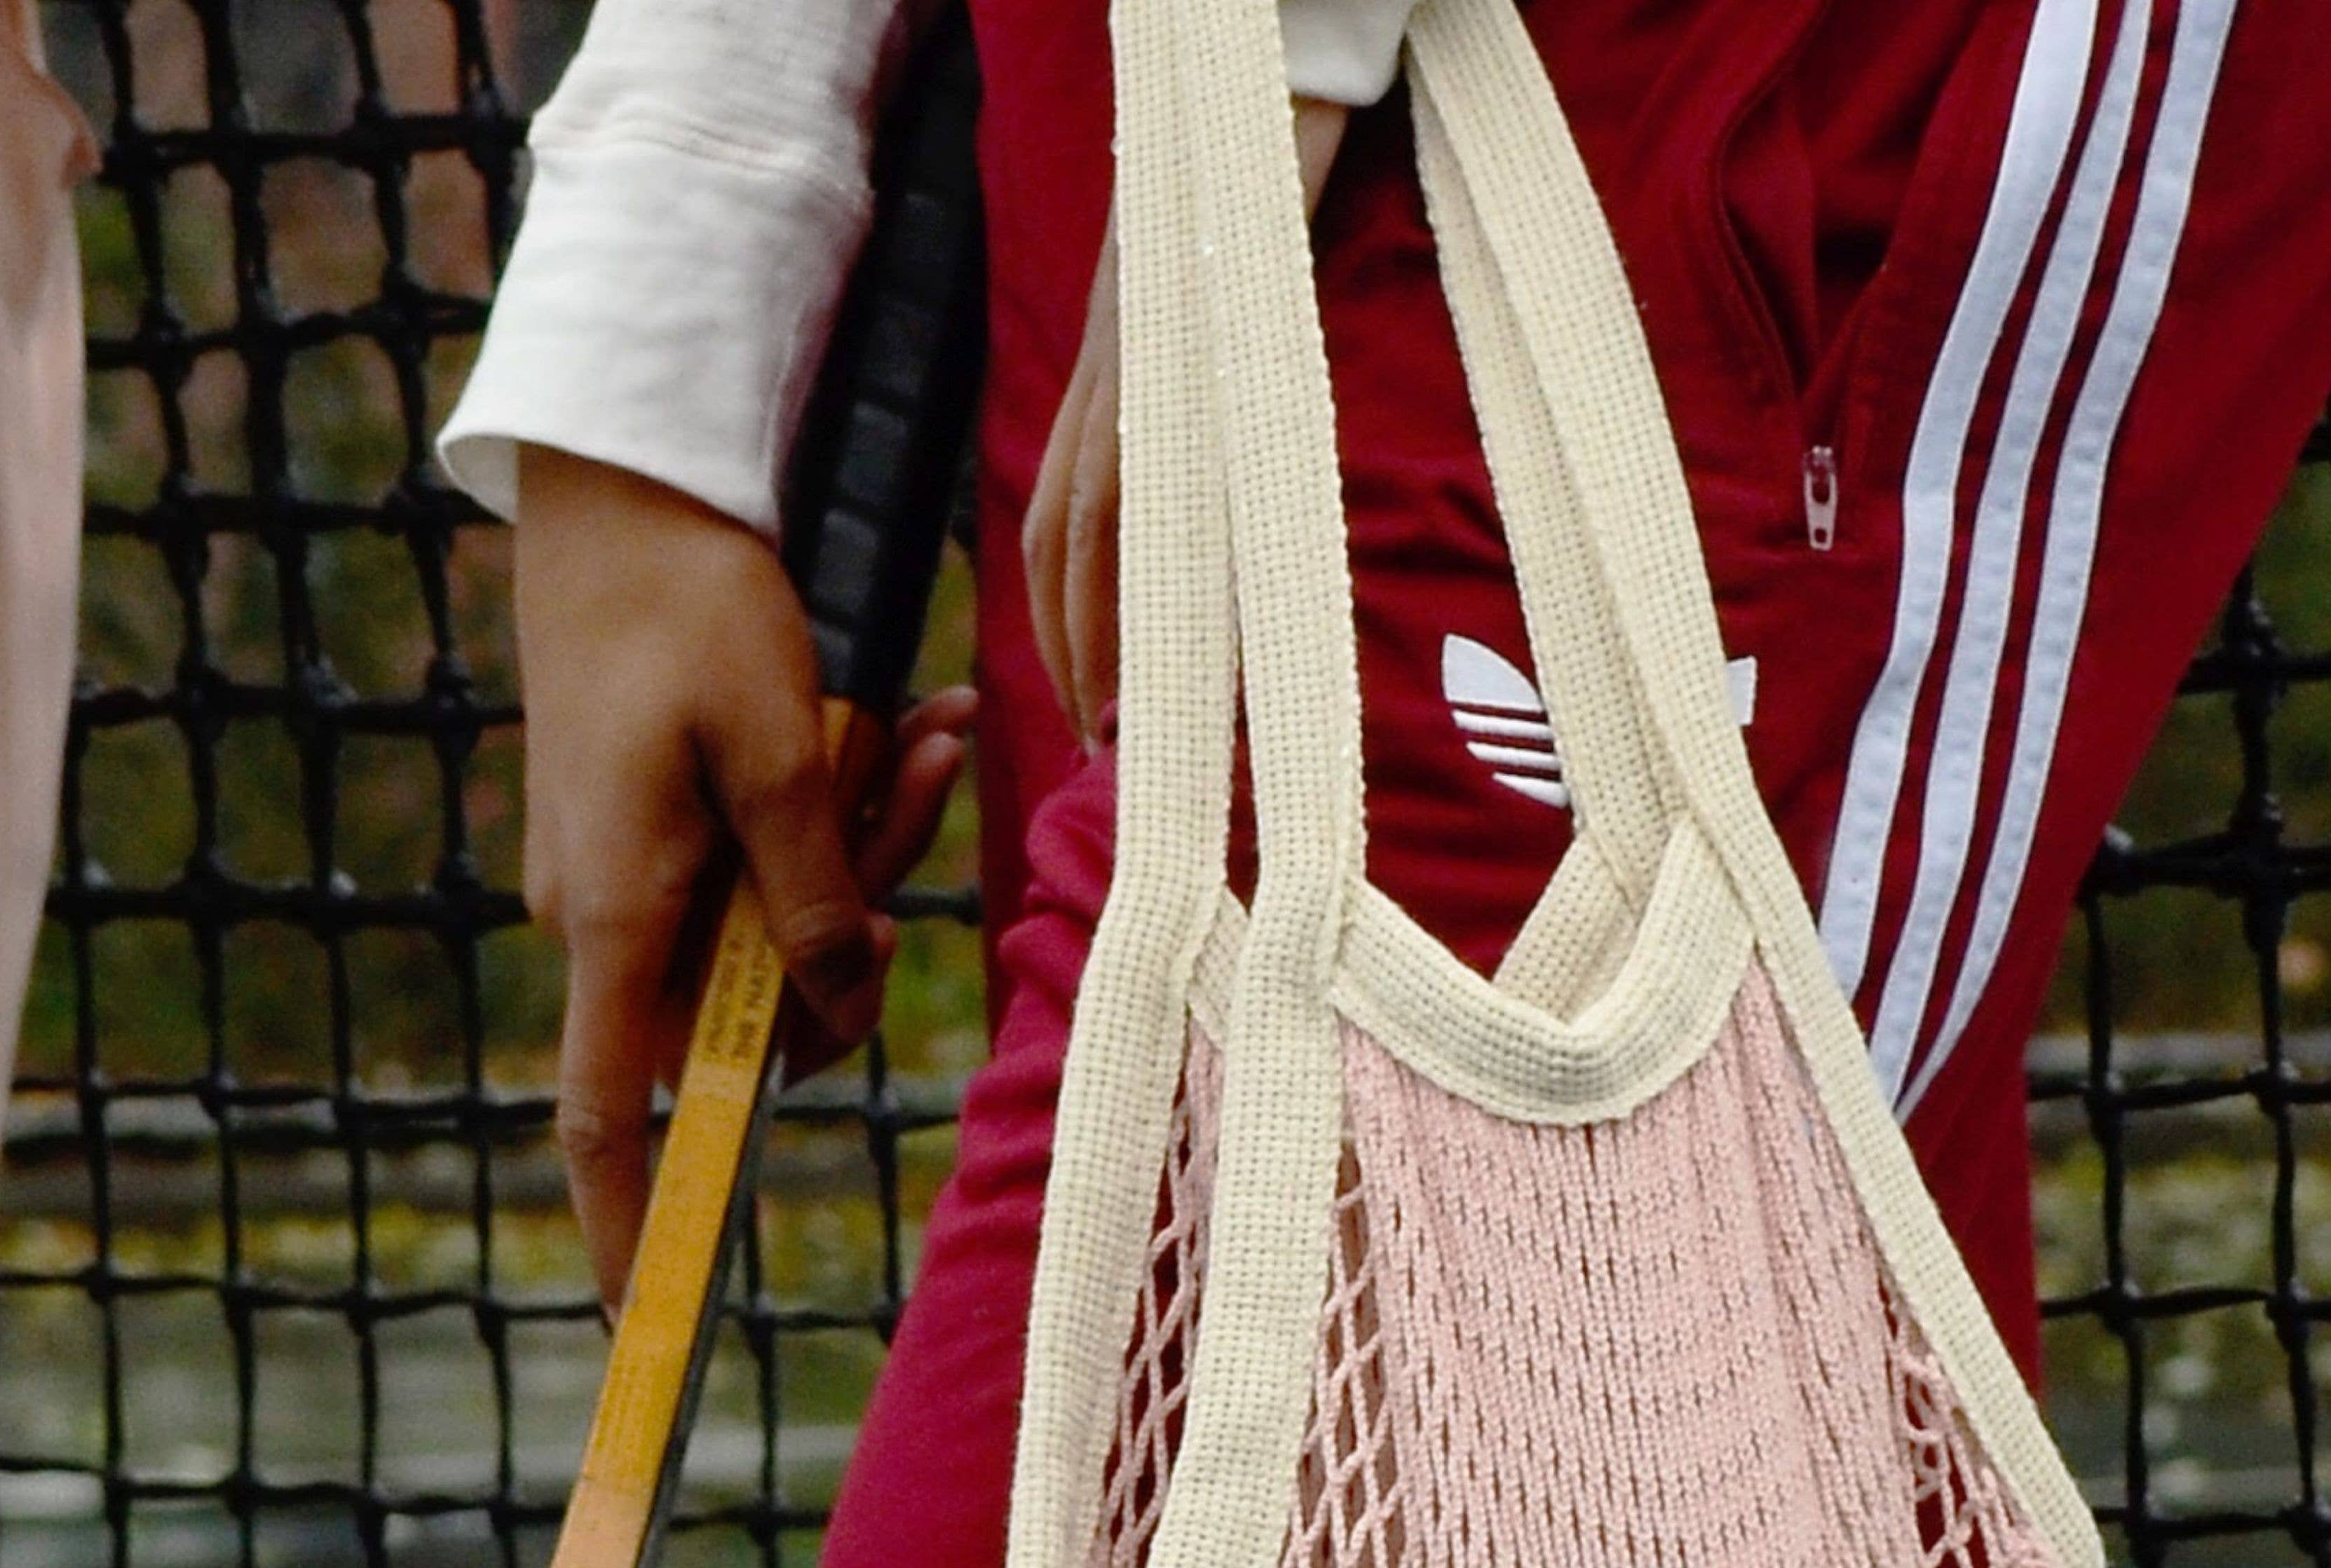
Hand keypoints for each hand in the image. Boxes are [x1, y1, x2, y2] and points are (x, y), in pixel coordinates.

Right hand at [515, 449, 972, 1301]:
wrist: (622, 477)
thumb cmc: (692, 603)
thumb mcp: (779, 752)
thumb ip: (812, 900)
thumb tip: (833, 1017)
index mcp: (618, 916)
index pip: (603, 1117)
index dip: (632, 1221)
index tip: (648, 1313)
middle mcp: (608, 915)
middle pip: (748, 1007)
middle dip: (855, 923)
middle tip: (922, 769)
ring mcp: (627, 871)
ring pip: (775, 927)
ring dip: (867, 846)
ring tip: (925, 724)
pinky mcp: (655, 822)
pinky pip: (762, 860)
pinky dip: (836, 811)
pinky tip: (898, 724)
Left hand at [1024, 99, 1350, 747]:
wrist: (1276, 62)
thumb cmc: (1265, 181)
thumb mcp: (1223, 306)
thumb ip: (1209, 388)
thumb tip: (1231, 490)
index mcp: (1116, 367)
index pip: (1064, 512)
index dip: (1064, 613)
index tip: (1086, 695)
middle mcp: (1107, 367)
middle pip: (1054, 534)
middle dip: (1062, 646)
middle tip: (1087, 738)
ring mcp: (1131, 352)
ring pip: (1081, 517)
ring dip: (1089, 626)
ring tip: (1110, 713)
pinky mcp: (1168, 337)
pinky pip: (1134, 468)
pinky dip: (1132, 558)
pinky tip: (1151, 623)